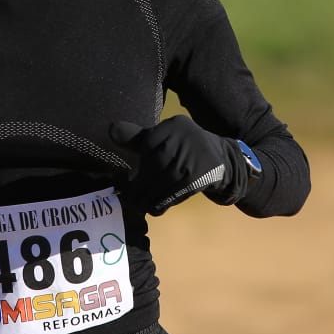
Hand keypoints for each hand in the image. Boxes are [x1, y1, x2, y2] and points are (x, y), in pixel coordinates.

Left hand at [110, 116, 240, 215]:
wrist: (222, 160)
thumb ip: (137, 137)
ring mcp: (193, 156)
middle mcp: (184, 137)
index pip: (148, 145)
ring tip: (140, 206)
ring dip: (149, 197)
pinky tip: (156, 208)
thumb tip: (111, 130)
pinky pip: (176, 191)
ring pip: (164, 179)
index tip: (127, 182)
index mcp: (173, 125)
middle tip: (130, 199)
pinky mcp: (199, 175)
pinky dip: (163, 202)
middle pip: (155, 163)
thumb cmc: (183, 150)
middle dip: (141, 185)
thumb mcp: (163, 138)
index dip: (137, 167)